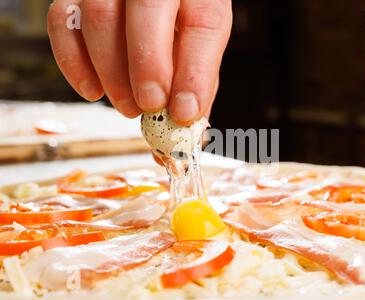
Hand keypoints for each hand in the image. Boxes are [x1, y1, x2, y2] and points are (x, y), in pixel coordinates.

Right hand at [47, 0, 231, 124]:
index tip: (184, 112)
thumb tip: (186, 123)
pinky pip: (62, 20)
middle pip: (147, 9)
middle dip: (148, 67)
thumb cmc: (179, 25)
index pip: (203, 23)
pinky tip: (93, 91)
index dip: (194, 72)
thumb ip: (196, 81)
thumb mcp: (199, 46)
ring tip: (129, 107)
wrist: (154, 3)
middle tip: (151, 106)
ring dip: (112, 73)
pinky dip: (74, 63)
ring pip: (99, 15)